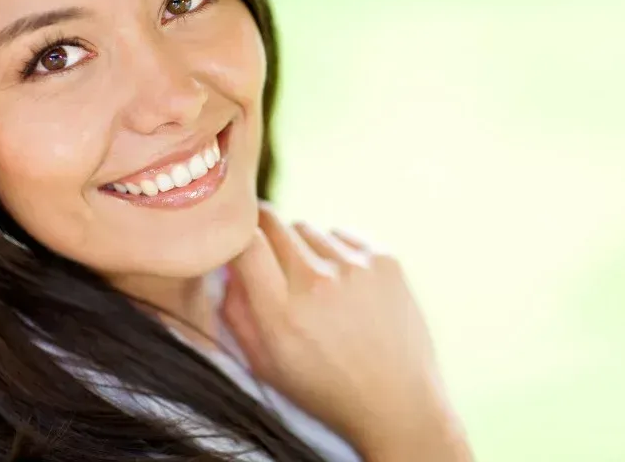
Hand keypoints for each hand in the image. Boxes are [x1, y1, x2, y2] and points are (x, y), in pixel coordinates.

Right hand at [222, 204, 471, 459]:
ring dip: (302, 248)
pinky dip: (336, 252)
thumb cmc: (324, 388)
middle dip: (264, 235)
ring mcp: (355, 266)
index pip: (245, 240)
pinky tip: (345, 286)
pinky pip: (341, 234)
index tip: (237, 243)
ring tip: (315, 286)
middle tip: (270, 259)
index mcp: (281, 312)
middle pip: (273, 222)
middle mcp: (317, 281)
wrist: (398, 403)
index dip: (236, 235)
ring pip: (307, 228)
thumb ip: (236, 310)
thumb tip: (226, 264)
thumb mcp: (264, 363)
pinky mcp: (385, 259)